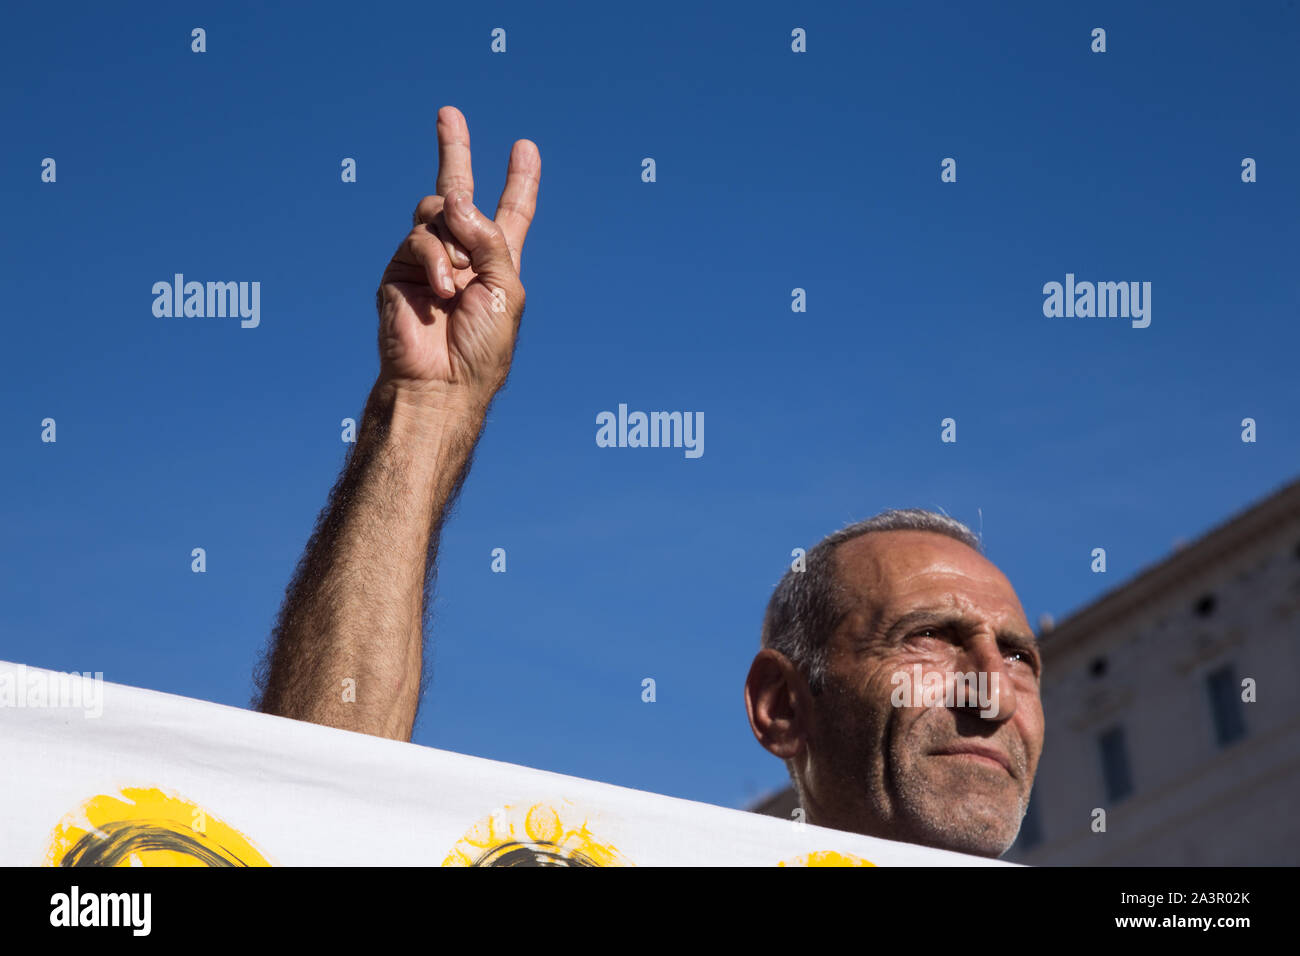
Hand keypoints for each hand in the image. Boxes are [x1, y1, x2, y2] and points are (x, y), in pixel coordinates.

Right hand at [376, 106, 539, 404]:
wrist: (441, 383)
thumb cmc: (482, 347)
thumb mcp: (505, 288)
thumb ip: (490, 239)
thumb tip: (455, 197)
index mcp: (496, 262)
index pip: (511, 213)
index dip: (519, 182)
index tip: (526, 149)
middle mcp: (462, 255)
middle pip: (458, 193)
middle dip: (454, 150)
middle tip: (449, 112)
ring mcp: (428, 260)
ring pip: (437, 212)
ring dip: (454, 237)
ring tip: (458, 280)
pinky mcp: (399, 269)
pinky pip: (420, 238)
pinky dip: (436, 260)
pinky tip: (442, 289)